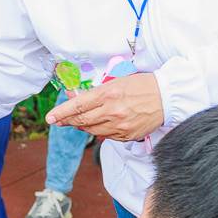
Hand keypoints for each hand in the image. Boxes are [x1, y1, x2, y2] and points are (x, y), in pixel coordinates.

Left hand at [45, 72, 163, 141]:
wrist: (167, 97)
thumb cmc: (142, 85)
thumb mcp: (117, 82)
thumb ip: (96, 92)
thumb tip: (75, 97)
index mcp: (108, 94)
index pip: (78, 106)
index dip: (62, 112)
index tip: (50, 117)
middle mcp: (112, 111)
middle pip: (82, 120)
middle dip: (67, 121)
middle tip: (58, 121)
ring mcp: (120, 126)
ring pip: (92, 130)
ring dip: (82, 125)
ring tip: (78, 121)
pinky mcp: (127, 136)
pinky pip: (106, 136)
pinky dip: (99, 130)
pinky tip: (100, 124)